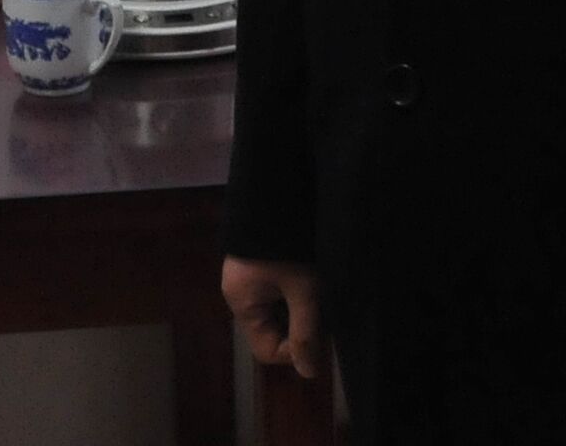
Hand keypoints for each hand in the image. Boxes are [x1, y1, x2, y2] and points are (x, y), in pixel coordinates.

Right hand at [221, 256, 327, 380]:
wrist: (275, 192)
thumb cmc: (286, 244)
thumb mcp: (302, 289)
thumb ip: (305, 332)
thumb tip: (308, 374)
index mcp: (242, 304)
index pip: (267, 350)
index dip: (295, 349)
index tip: (319, 333)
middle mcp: (241, 296)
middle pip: (273, 331)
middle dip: (300, 327)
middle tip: (324, 311)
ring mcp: (249, 279)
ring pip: (278, 312)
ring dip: (300, 309)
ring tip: (318, 291)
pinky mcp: (260, 265)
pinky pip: (278, 293)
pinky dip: (296, 293)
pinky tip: (310, 278)